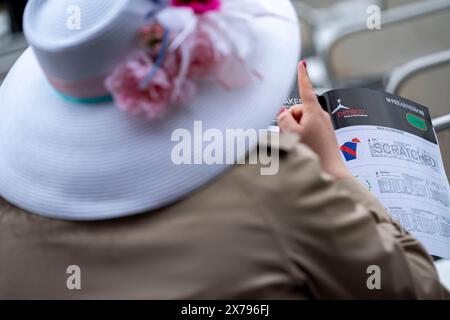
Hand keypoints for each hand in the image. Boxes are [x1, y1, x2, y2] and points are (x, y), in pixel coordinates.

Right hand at [277, 61, 351, 178]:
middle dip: (292, 120)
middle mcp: (321, 116)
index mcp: (314, 112)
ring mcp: (323, 125)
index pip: (306, 89)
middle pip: (299, 110)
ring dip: (297, 129)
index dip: (303, 76)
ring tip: (300, 143)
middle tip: (292, 135)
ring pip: (303, 121)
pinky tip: (306, 146)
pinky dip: (303, 134)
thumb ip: (284, 119)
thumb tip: (283, 113)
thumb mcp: (293, 133)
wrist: (330, 169)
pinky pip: (309, 128)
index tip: (302, 64)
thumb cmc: (314, 152)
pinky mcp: (324, 134)